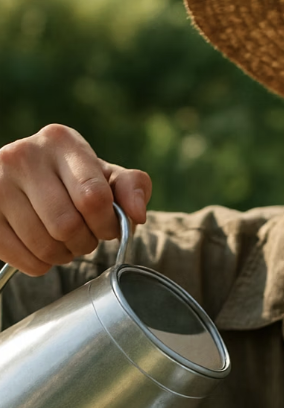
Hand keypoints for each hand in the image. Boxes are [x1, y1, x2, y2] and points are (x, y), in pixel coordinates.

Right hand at [0, 124, 151, 274]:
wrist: (27, 184)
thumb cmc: (77, 183)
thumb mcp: (108, 179)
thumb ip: (132, 189)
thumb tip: (137, 214)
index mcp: (62, 142)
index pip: (94, 198)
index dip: (106, 225)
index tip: (106, 228)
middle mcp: (25, 154)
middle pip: (67, 225)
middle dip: (84, 242)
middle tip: (83, 237)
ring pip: (43, 244)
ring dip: (62, 255)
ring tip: (63, 242)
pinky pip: (22, 256)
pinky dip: (39, 264)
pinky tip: (42, 250)